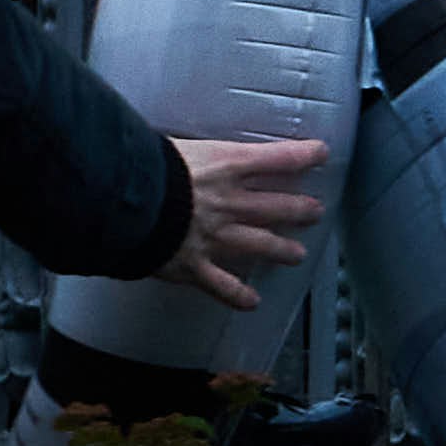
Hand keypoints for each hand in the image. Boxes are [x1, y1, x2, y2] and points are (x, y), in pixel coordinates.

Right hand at [150, 136, 329, 310]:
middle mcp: (231, 202)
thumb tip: (183, 145)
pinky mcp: (196, 266)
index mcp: (227, 165)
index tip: (321, 153)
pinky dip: (239, 296)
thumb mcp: (175, 144)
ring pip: (263, 245)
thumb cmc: (142, 165)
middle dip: (302, 209)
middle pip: (279, 206)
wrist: (123, 201)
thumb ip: (192, 151)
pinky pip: (224, 286)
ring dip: (283, 250)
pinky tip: (252, 302)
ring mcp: (217, 237)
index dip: (306, 155)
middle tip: (315, 211)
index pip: (280, 157)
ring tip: (297, 254)